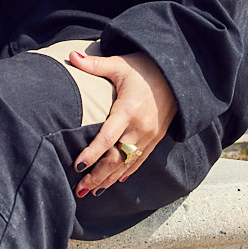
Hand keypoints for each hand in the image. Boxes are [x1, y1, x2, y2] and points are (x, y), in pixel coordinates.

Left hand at [69, 49, 177, 196]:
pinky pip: (140, 161)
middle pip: (117, 158)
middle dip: (97, 176)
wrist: (176, 75)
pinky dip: (126, 173)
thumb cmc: (144, 68)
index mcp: (128, 110)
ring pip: (127, 164)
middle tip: (79, 189)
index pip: (107, 138)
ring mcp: (149, 136)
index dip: (92, 154)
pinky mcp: (156, 139)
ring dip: (109, 179)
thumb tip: (71, 56)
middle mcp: (140, 127)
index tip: (78, 166)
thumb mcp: (119, 64)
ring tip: (91, 192)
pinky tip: (116, 182)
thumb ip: (94, 65)